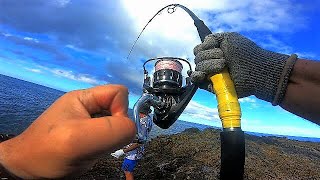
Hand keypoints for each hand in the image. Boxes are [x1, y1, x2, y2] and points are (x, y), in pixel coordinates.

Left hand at [0, 85, 135, 178]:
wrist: (27, 172)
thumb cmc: (47, 152)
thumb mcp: (79, 138)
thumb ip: (113, 129)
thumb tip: (132, 129)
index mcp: (84, 97)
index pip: (119, 93)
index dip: (121, 110)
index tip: (109, 131)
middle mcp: (88, 108)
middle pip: (119, 110)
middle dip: (115, 129)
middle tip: (99, 144)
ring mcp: (89, 124)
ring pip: (116, 126)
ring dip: (110, 141)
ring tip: (93, 150)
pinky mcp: (89, 138)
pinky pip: (109, 139)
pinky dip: (107, 148)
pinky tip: (93, 154)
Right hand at [190, 32, 296, 103]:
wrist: (254, 69)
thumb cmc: (244, 53)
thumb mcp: (229, 38)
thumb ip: (213, 38)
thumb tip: (203, 44)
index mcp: (214, 51)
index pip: (198, 49)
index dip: (204, 47)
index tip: (215, 47)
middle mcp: (211, 62)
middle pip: (197, 57)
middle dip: (209, 55)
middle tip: (225, 58)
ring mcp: (211, 74)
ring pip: (198, 67)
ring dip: (209, 65)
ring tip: (223, 66)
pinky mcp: (211, 85)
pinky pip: (197, 81)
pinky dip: (196, 76)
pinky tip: (202, 75)